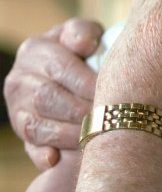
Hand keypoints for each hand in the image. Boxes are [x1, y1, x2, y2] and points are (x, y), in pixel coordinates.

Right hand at [3, 18, 102, 169]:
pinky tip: (56, 159)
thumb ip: (83, 32)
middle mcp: (19, 80)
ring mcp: (18, 109)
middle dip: (81, 110)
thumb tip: (85, 45)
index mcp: (35, 50)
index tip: (113, 91)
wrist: (73, 71)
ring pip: (38, 125)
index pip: (59, 67)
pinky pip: (30, 148)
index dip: (87, 81)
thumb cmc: (86, 50)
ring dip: (69, 134)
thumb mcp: (85, 33)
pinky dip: (42, 155)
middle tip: (109, 117)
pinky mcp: (23, 134)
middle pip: (47, 99)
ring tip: (97, 136)